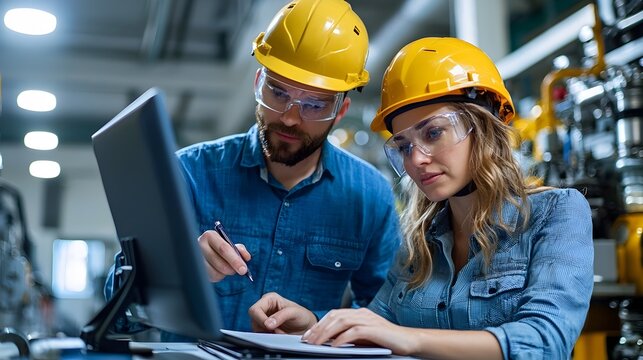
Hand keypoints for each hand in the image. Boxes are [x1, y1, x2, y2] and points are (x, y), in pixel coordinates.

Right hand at [197, 229, 250, 281]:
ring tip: (228, 268)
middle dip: (233, 268)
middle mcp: (199, 246)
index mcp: (209, 236)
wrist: (202, 251)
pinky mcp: (195, 270)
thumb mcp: (228, 243)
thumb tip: (246, 257)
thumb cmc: (218, 247)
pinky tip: (218, 270)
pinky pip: (210, 277)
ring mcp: (195, 259)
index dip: (235, 260)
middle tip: (242, 271)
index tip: (244, 269)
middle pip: (219, 262)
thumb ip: (239, 248)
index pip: (223, 249)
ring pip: (214, 272)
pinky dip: (219, 276)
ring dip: (225, 273)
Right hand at [248, 292, 316, 333]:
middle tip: (278, 332)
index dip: (260, 320)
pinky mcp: (264, 327)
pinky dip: (267, 337)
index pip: (255, 310)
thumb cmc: (302, 316)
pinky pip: (259, 334)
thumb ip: (281, 316)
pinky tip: (277, 335)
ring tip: (280, 333)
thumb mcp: (295, 313)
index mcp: (269, 298)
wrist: (306, 326)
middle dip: (264, 328)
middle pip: (253, 319)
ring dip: (266, 333)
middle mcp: (265, 307)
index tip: (271, 328)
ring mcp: (263, 317)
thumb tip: (267, 324)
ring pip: (255, 328)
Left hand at [301, 308, 417, 354]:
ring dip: (326, 333)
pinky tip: (333, 346)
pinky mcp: (374, 329)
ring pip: (341, 322)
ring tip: (316, 343)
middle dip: (319, 328)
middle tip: (307, 340)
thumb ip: (349, 335)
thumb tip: (329, 341)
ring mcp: (368, 319)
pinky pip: (354, 332)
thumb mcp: (364, 337)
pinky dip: (342, 338)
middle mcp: (362, 313)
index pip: (334, 314)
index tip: (308, 335)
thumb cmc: (386, 340)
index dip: (319, 324)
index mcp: (358, 313)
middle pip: (334, 316)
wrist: (408, 341)